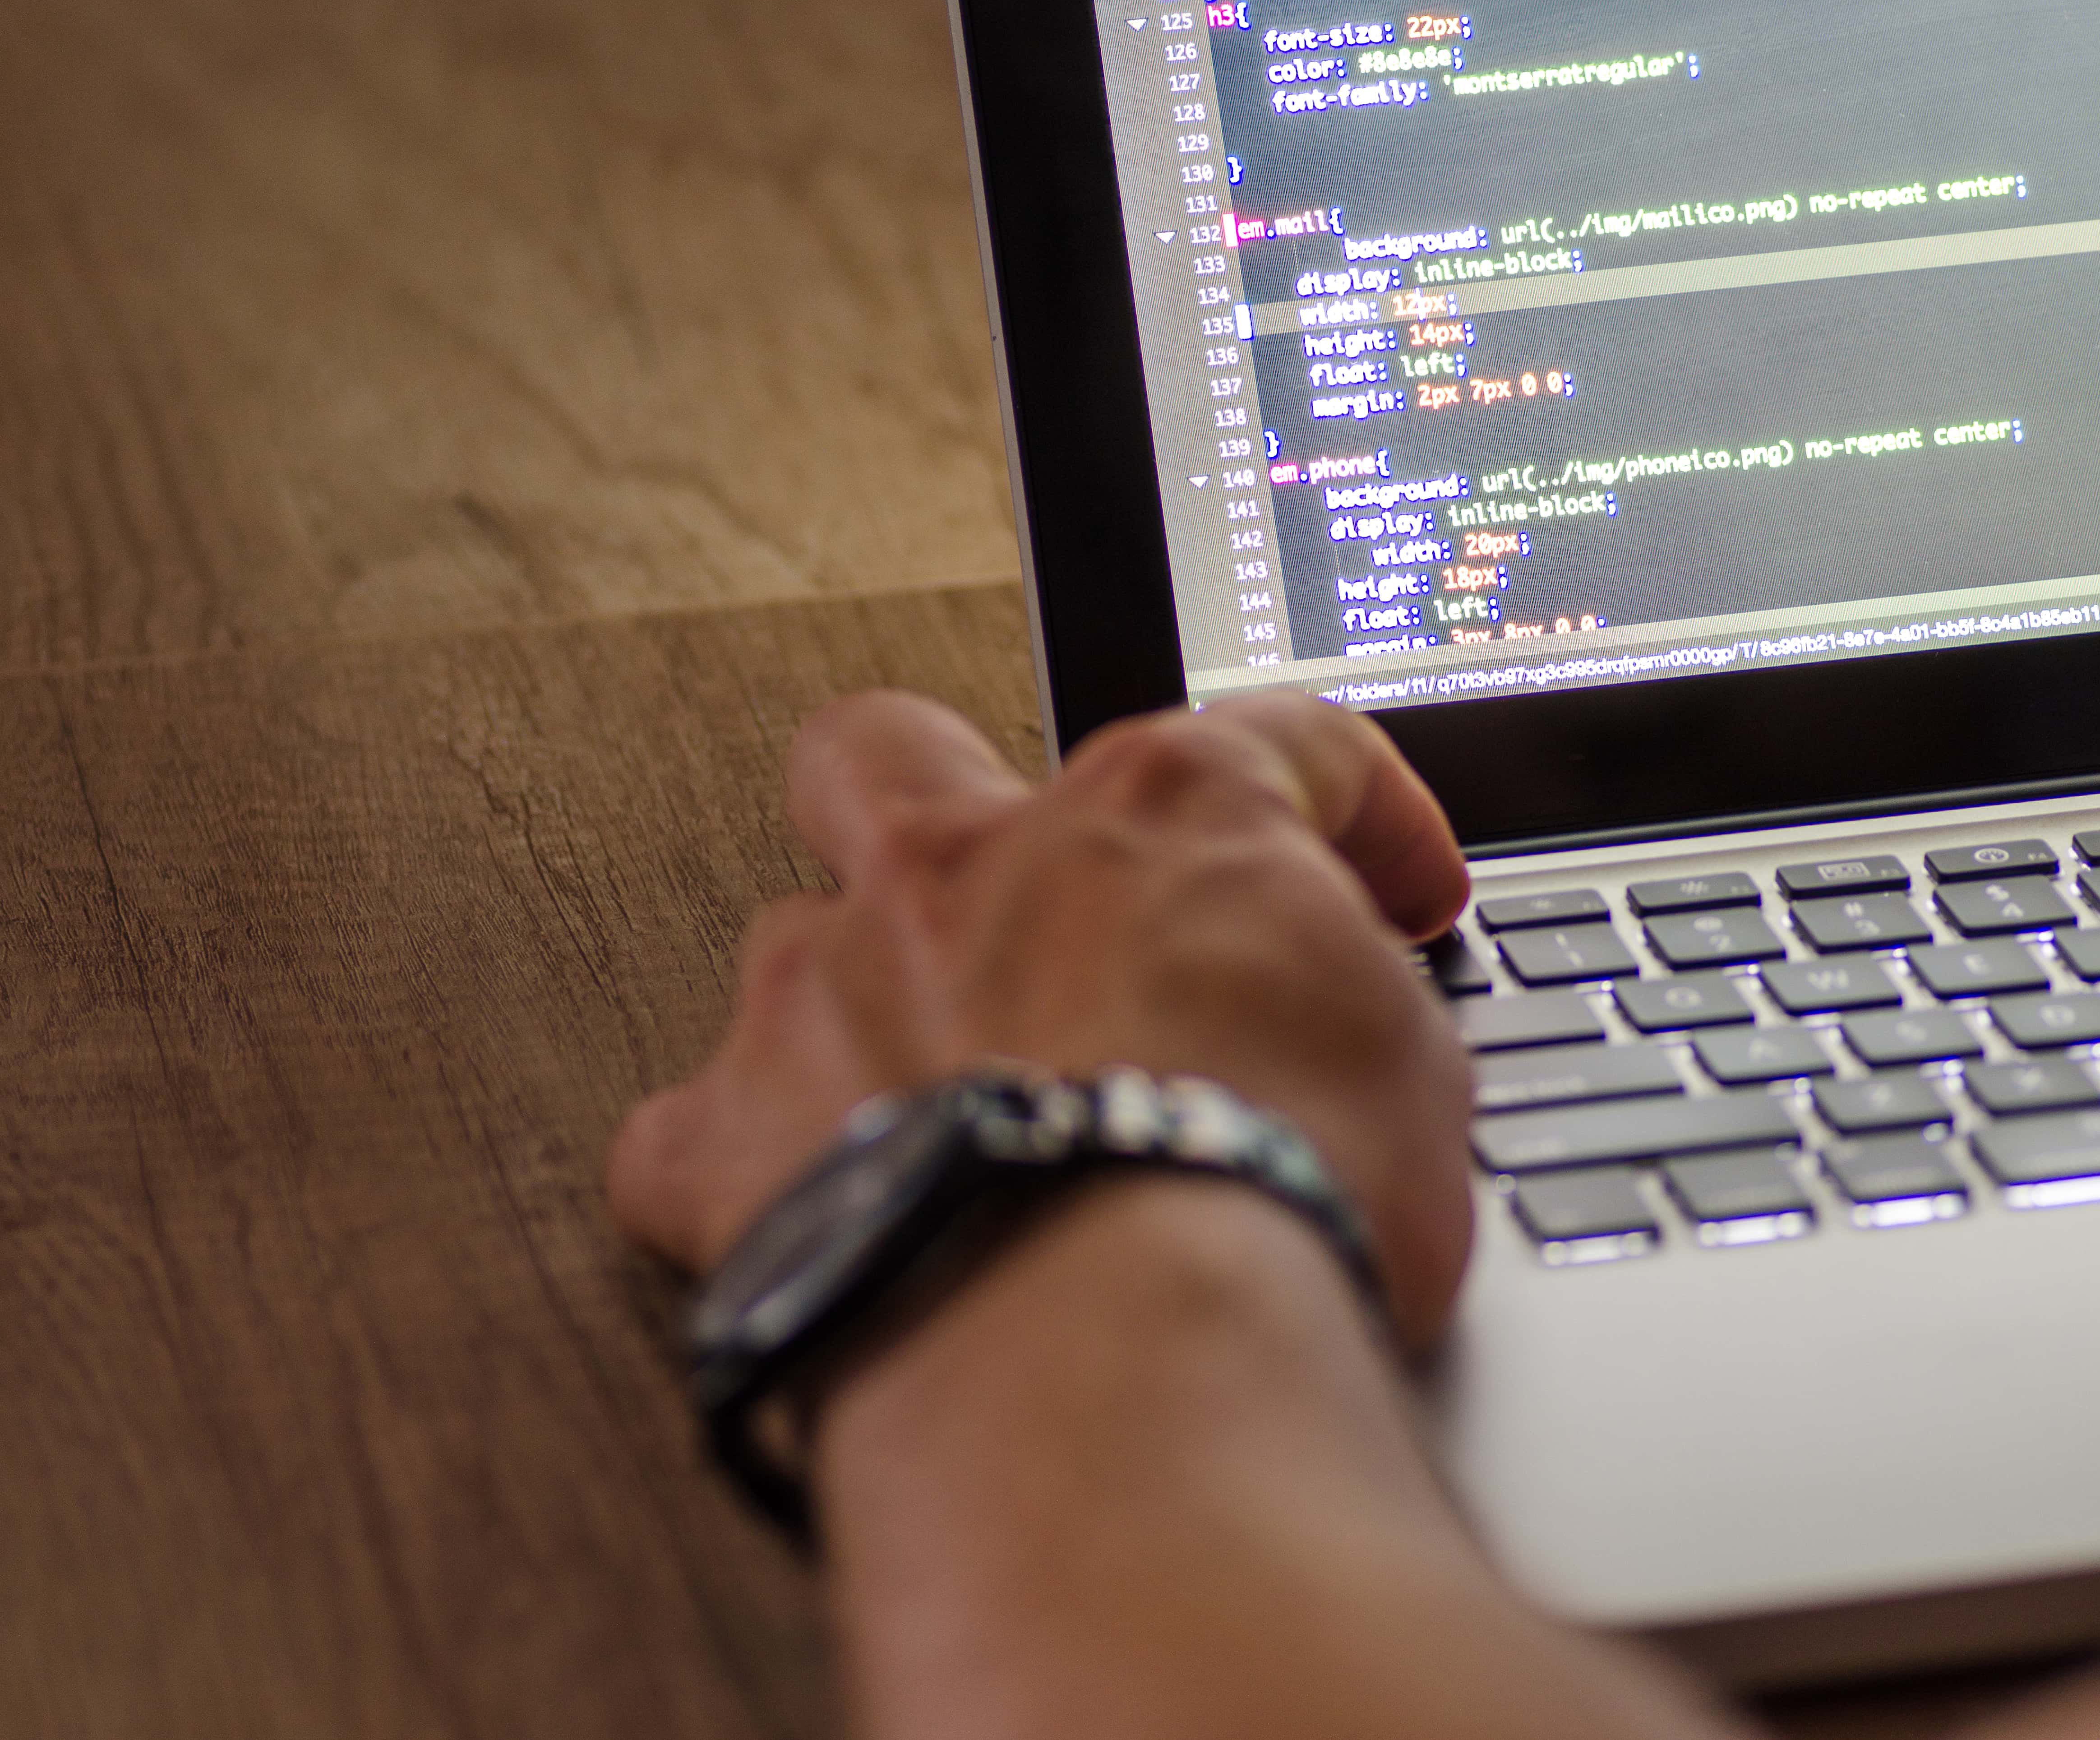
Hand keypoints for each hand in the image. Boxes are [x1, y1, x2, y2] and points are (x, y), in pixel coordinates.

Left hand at [608, 688, 1478, 1345]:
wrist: (1117, 1355)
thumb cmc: (1269, 1200)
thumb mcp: (1411, 1069)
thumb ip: (1352, 997)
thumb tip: (1344, 1016)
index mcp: (1157, 816)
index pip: (1275, 744)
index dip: (1353, 806)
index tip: (1390, 883)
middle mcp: (964, 867)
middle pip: (896, 749)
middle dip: (942, 797)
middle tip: (1013, 890)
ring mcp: (825, 994)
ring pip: (786, 938)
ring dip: (854, 1008)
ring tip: (933, 1108)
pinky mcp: (732, 1148)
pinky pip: (688, 1139)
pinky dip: (742, 1172)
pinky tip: (812, 1213)